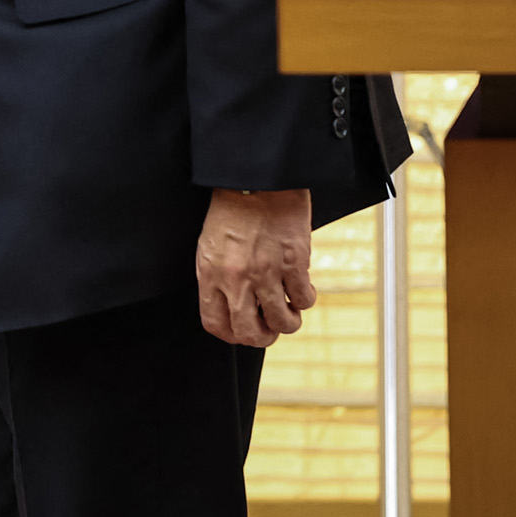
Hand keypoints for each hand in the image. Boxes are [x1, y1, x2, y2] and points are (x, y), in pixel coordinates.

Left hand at [195, 187, 316, 347]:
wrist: (258, 178)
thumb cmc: (232, 209)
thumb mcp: (210, 245)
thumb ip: (217, 279)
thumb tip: (230, 308)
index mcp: (210, 273)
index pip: (216, 324)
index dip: (232, 335)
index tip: (243, 331)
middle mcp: (236, 278)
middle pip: (249, 333)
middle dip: (262, 337)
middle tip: (269, 327)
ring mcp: (266, 272)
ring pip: (282, 323)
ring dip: (289, 322)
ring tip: (289, 310)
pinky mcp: (294, 263)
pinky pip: (304, 300)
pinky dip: (305, 300)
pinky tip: (301, 289)